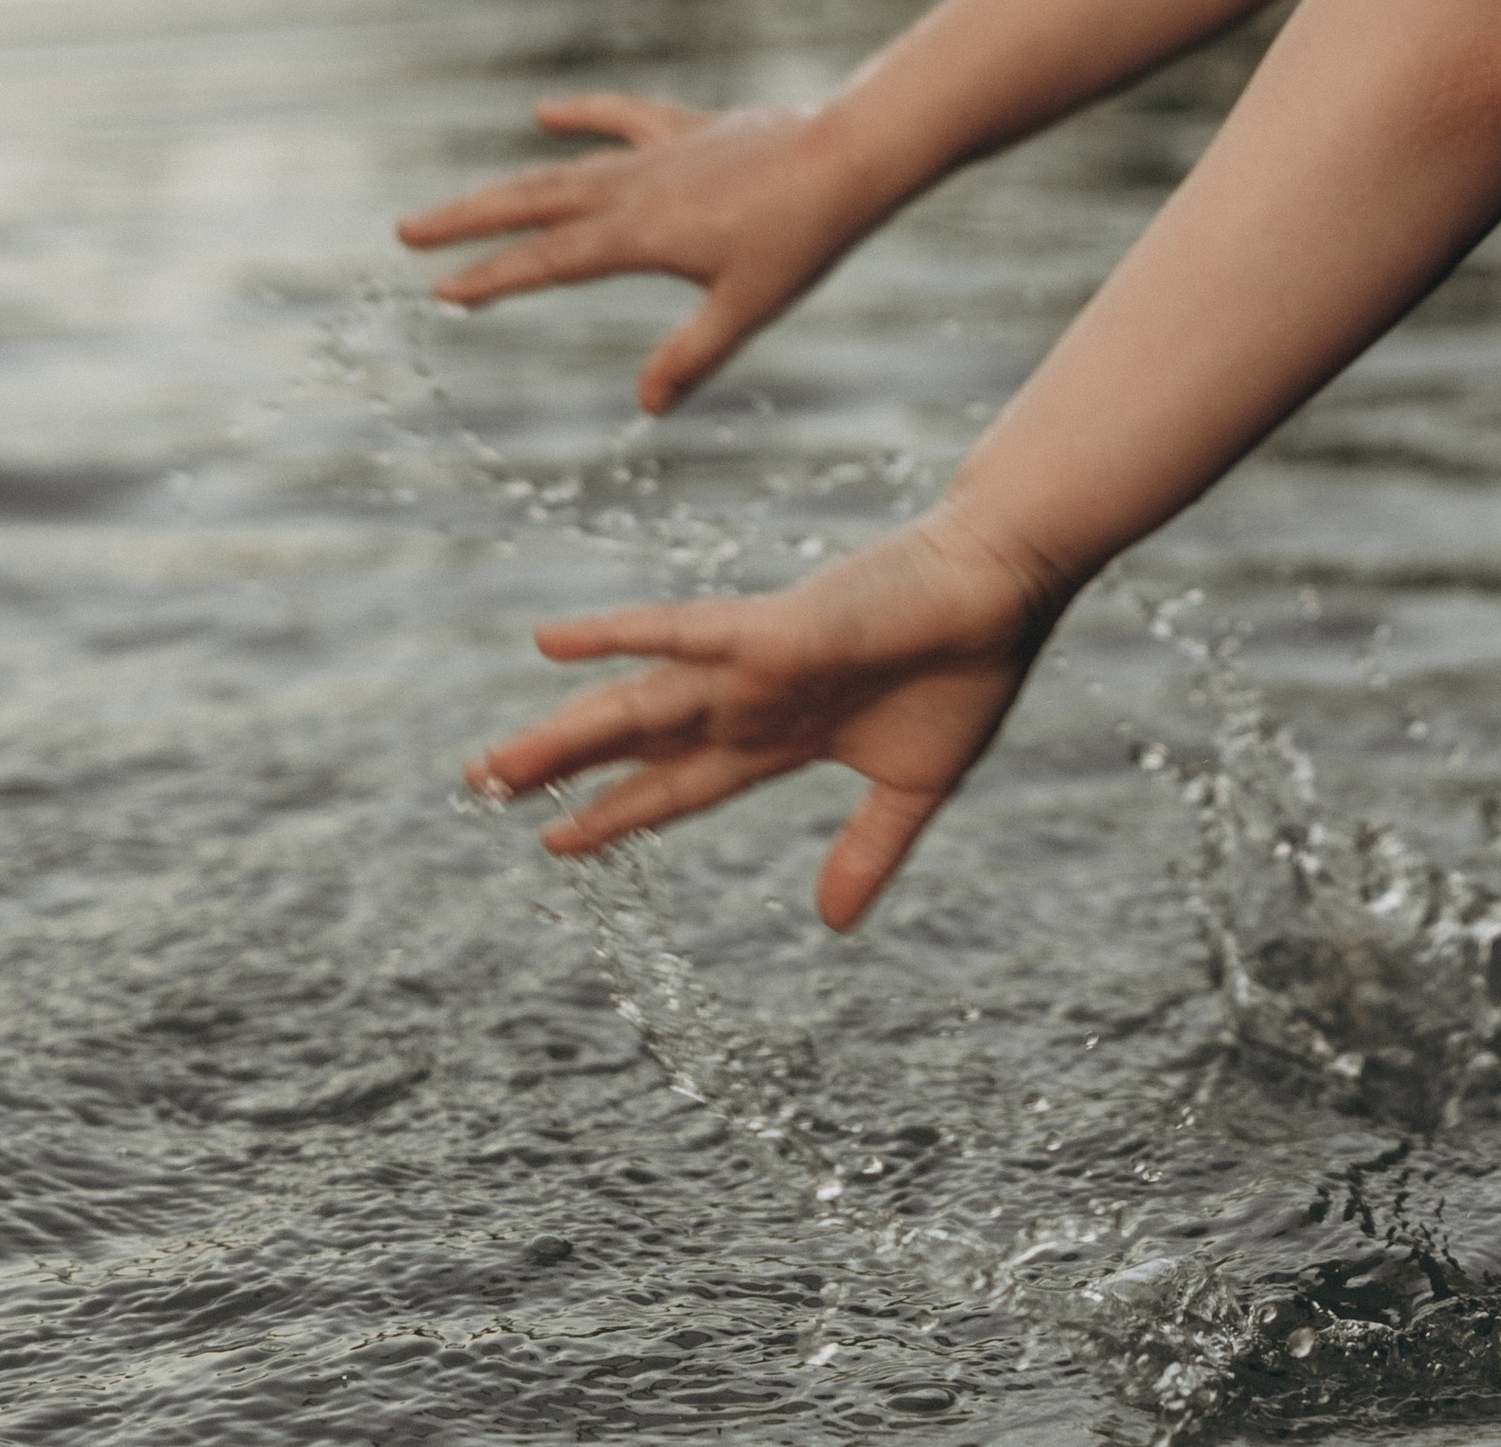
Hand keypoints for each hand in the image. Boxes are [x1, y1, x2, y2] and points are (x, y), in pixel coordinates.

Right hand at [397, 93, 872, 412]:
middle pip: (533, 202)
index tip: (441, 293)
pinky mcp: (689, 129)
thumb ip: (693, 356)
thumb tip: (646, 408)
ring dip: (508, 182)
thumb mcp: (749, 307)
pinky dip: (582, 115)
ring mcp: (660, 153)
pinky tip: (543, 112)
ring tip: (458, 198)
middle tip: (407, 231)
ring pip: (565, 166)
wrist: (849, 154)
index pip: (548, 261)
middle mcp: (636, 188)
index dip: (493, 279)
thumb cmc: (803, 237)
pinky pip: (623, 118)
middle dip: (468, 220)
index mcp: (640, 235)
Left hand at [467, 507, 1058, 930]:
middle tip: (479, 789)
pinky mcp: (778, 630)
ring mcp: (757, 662)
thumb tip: (832, 926)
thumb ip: (868, 850)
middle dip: (564, 769)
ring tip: (487, 767)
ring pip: (641, 704)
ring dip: (565, 734)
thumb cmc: (969, 667)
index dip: (620, 813)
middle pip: (639, 742)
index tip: (556, 841)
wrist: (1007, 590)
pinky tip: (551, 642)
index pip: (681, 782)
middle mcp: (753, 697)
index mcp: (783, 734)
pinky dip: (617, 637)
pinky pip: (684, 633)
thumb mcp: (914, 787)